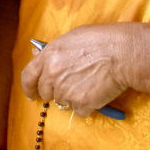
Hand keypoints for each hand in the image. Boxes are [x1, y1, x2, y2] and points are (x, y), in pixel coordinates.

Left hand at [20, 23, 149, 116]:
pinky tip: (96, 91)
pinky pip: (79, 110)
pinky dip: (87, 105)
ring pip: (63, 102)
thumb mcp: (70, 39)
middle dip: (56, 91)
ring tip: (88, 82)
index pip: (28, 77)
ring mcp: (66, 90)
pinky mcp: (81, 103)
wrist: (121, 53)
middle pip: (46, 92)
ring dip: (73, 97)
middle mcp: (53, 75)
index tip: (32, 94)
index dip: (29, 87)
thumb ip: (52, 51)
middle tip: (71, 85)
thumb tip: (38, 57)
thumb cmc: (99, 41)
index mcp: (48, 56)